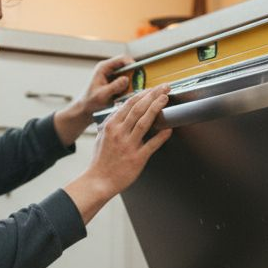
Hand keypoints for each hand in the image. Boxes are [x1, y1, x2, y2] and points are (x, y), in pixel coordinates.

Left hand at [53, 54, 134, 144]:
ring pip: (127, 75)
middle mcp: (108, 69)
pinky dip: (128, 89)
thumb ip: (114, 87)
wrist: (84, 110)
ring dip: (131, 83)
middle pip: (126, 66)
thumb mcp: (102, 95)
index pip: (121, 59)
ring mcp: (111, 76)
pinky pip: (125, 83)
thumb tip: (126, 79)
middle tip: (138, 84)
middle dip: (134, 75)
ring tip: (131, 92)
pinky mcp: (114, 84)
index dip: (132, 63)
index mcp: (103, 68)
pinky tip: (126, 96)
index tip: (139, 72)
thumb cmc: (90, 102)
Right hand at [62, 85, 171, 223]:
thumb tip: (120, 106)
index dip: (143, 94)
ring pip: (144, 122)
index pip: (129, 104)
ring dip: (156, 108)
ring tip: (165, 99)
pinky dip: (161, 136)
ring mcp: (128, 145)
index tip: (152, 89)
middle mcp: (119, 133)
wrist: (98, 180)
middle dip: (153, 95)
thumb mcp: (102, 136)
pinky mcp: (137, 158)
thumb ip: (111, 120)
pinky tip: (169, 129)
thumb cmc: (101, 160)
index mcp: (111, 126)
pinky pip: (151, 145)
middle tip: (164, 87)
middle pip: (138, 109)